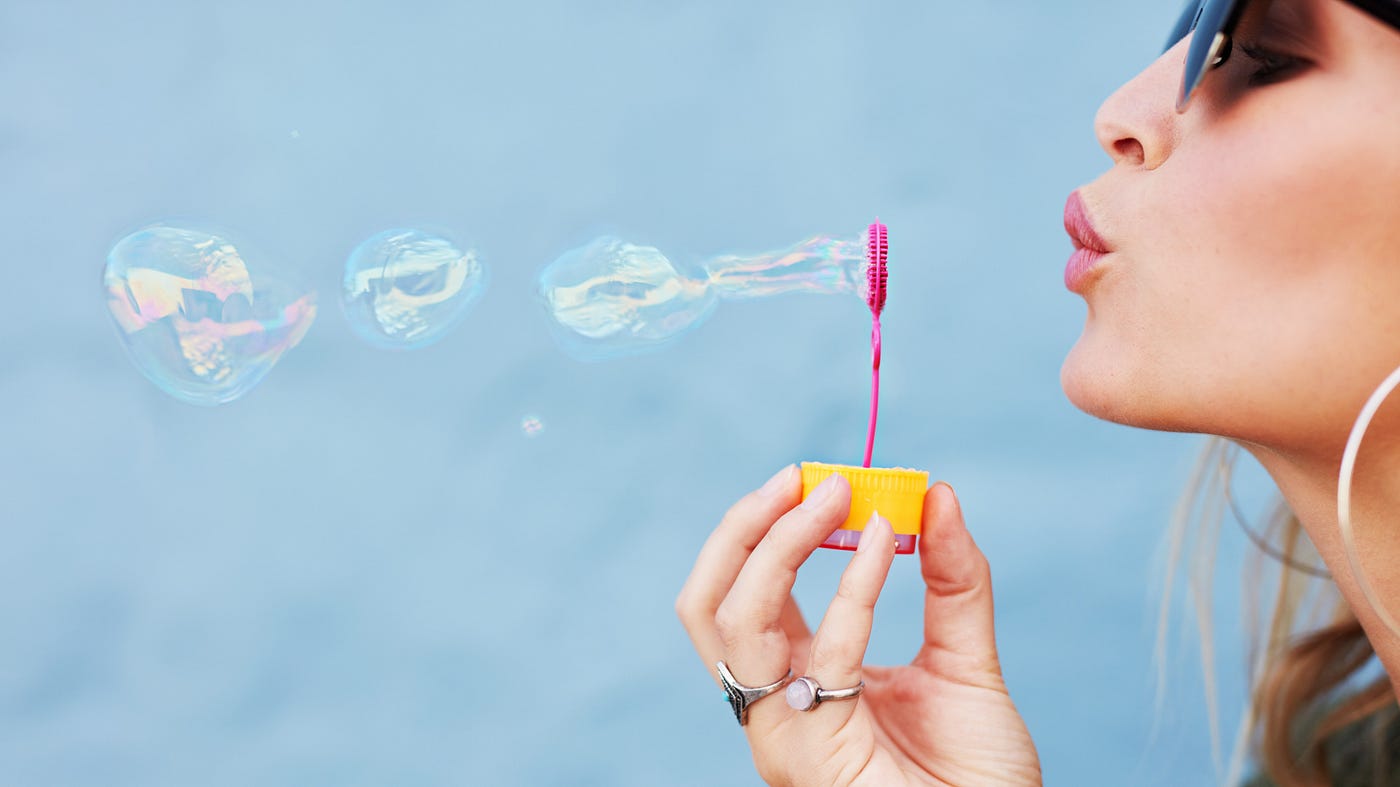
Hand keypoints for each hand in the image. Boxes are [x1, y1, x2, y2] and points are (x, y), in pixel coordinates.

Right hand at [676, 465, 1041, 785]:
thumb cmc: (976, 774)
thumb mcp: (966, 658)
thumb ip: (953, 580)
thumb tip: (940, 495)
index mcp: (794, 678)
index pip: (741, 593)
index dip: (765, 529)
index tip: (818, 477)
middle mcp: (774, 705)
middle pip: (710, 603)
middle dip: (743, 528)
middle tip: (802, 476)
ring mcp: (782, 733)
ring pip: (733, 621)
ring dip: (779, 543)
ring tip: (835, 494)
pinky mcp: (811, 754)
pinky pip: (824, 652)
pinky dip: (852, 583)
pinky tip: (887, 541)